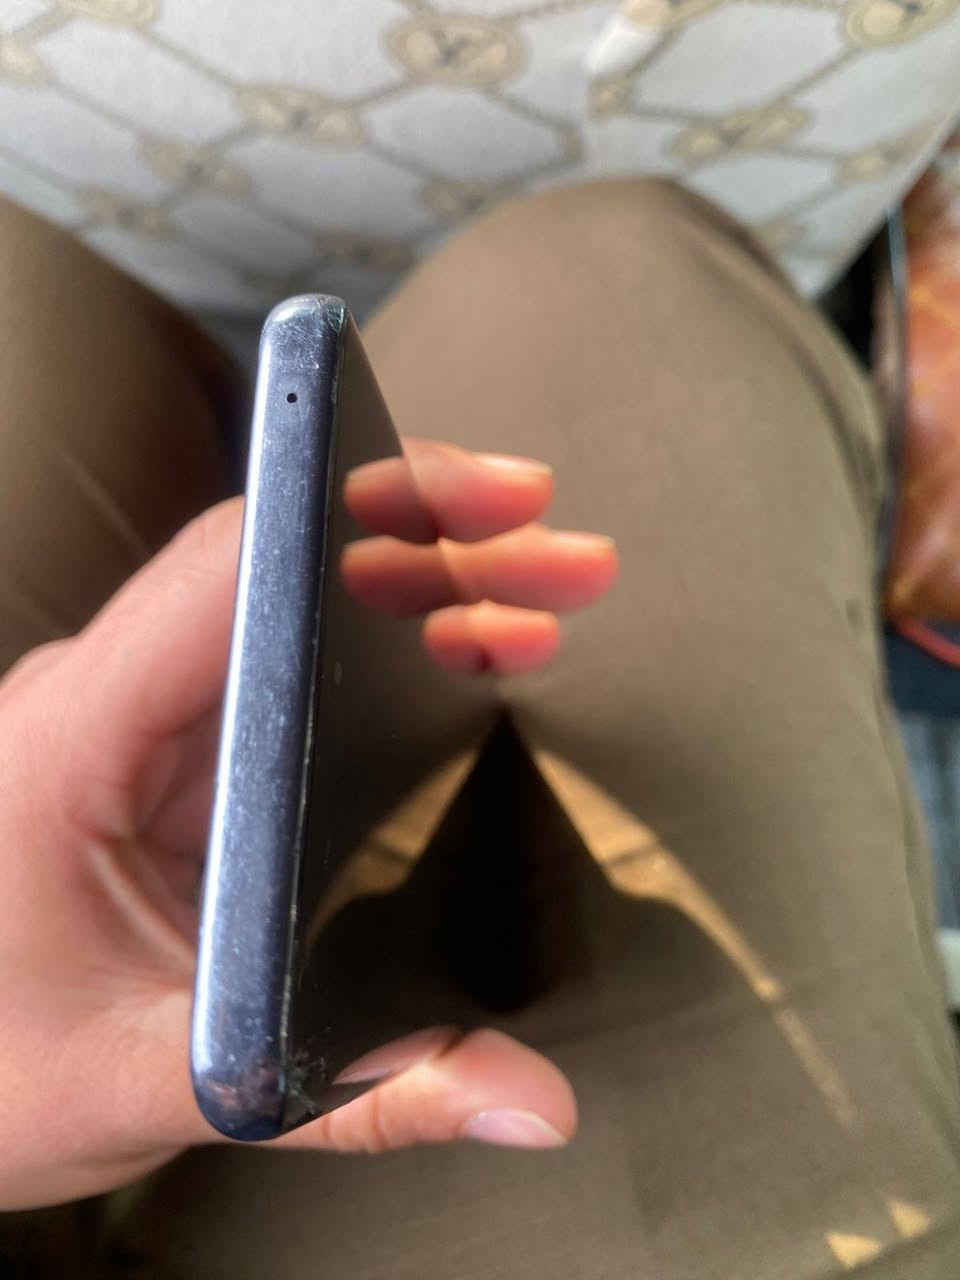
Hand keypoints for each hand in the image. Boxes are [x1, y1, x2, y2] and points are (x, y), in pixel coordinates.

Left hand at [0, 439, 616, 1208]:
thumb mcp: (162, 1085)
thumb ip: (359, 1094)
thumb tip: (529, 1099)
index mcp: (73, 738)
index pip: (228, 570)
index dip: (360, 513)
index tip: (474, 504)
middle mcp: (105, 702)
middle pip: (280, 566)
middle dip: (431, 541)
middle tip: (554, 556)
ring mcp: (140, 722)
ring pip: (291, 607)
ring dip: (418, 584)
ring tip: (539, 598)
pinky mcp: (172, 754)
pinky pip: (284, 667)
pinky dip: (379, 644)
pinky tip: (462, 648)